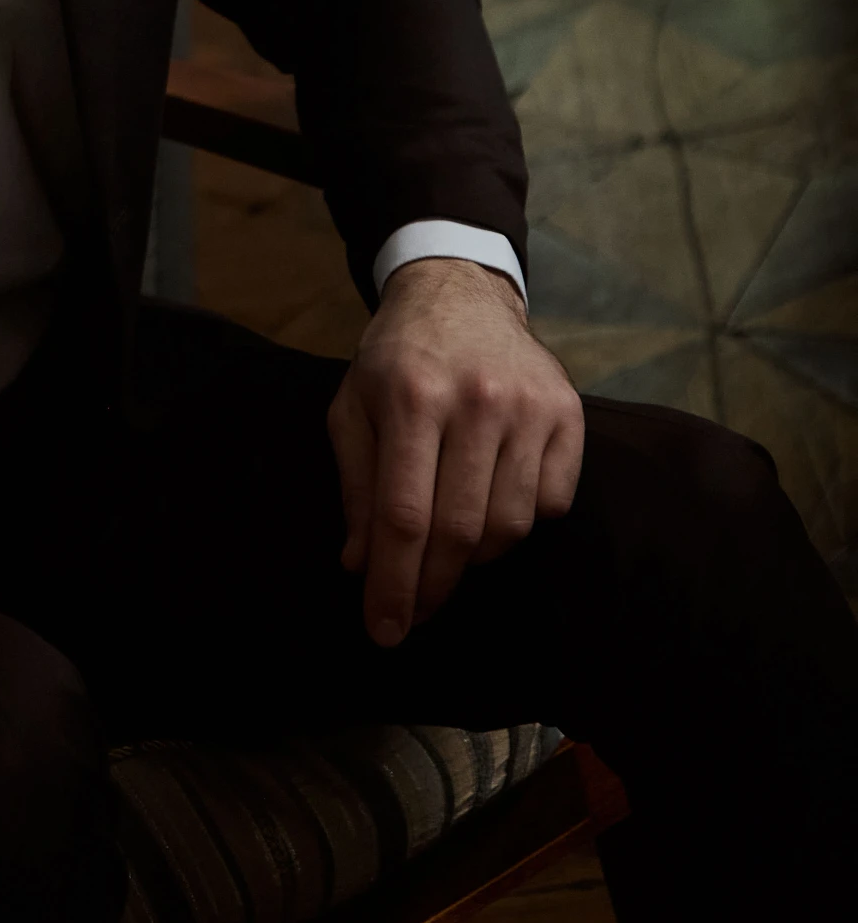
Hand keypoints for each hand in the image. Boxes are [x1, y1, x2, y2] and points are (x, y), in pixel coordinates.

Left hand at [328, 257, 582, 647]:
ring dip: (476, 556)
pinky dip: (523, 521)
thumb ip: (355, 485)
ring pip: (511, 525)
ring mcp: (530, 407)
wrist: (459, 292)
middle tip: (415, 614)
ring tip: (450, 549)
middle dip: (433, 587)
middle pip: (459, 531)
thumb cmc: (396, 359)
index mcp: (411, 397)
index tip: (383, 631)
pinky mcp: (569, 413)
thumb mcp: (353, 407)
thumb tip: (360, 565)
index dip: (394, 584)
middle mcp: (477, 401)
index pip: (404, 516)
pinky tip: (493, 503)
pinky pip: (553, 502)